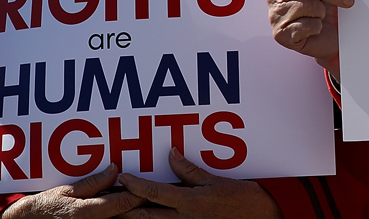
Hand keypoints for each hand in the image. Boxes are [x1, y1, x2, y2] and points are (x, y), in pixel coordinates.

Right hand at [2, 163, 144, 217]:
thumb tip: (115, 169)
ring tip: (145, 200)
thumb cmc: (48, 207)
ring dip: (133, 211)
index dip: (140, 193)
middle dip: (141, 203)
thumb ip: (93, 182)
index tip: (150, 184)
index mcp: (87, 213)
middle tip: (154, 192)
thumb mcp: (67, 191)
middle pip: (128, 215)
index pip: (123, 202)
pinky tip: (127, 209)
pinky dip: (121, 216)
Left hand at [116, 148, 282, 218]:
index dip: (136, 185)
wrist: (259, 217)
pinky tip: (145, 216)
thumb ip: (190, 170)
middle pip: (145, 215)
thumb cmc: (241, 198)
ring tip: (120, 210)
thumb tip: (172, 154)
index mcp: (189, 202)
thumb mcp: (215, 180)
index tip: (123, 177)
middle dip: (125, 208)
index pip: (154, 193)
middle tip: (109, 200)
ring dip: (135, 217)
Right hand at [265, 0, 351, 78]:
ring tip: (322, 15)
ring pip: (307, 5)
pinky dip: (317, 27)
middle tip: (348, 0)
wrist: (329, 37)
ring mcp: (275, 14)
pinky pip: (306, 26)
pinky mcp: (280, 34)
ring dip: (323, 12)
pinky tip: (315, 28)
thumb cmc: (324, 4)